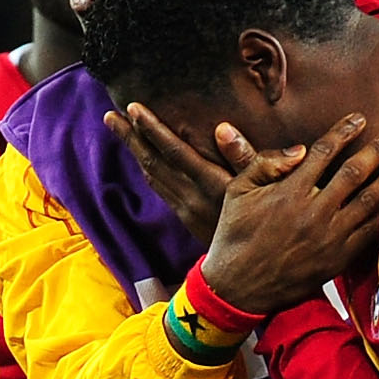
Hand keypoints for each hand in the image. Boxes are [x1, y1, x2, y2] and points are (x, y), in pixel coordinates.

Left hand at [105, 102, 280, 247]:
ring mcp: (186, 210)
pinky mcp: (186, 218)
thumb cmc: (268, 219)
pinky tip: (141, 158)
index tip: (133, 108)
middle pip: (153, 163)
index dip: (153, 130)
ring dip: (133, 151)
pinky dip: (147, 169)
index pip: (174, 152)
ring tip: (117, 128)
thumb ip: (247, 158)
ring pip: (152, 176)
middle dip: (130, 137)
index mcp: (211, 185)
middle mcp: (192, 198)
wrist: (256, 269)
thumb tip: (224, 129)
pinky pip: (160, 189)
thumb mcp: (264, 187)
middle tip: (109, 115)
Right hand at [123, 108, 378, 316]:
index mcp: (290, 192)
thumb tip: (300, 149)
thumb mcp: (237, 191)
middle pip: (356, 172)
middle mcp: (314, 212)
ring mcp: (330, 237)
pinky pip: (370, 231)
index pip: (324, 152)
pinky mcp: (339, 259)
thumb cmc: (235, 235)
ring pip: (369, 201)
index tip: (359, 118)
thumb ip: (265, 163)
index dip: (344, 132)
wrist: (239, 288)